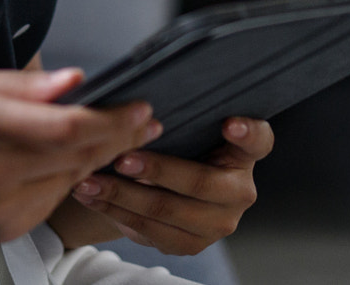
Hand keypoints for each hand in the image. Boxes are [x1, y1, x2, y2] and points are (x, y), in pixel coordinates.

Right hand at [0, 67, 156, 245]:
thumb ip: (23, 84)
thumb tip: (75, 80)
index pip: (64, 127)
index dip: (111, 119)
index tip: (139, 106)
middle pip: (78, 156)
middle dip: (119, 136)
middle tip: (146, 120)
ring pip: (72, 179)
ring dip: (100, 157)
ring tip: (120, 135)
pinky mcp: (6, 231)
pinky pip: (53, 199)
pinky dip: (69, 178)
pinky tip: (74, 159)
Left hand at [67, 116, 272, 255]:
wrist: (161, 188)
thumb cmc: (172, 146)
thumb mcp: (180, 129)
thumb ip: (173, 118)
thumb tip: (136, 105)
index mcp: (242, 154)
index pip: (258, 141)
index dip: (247, 132)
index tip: (228, 124)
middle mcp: (239, 190)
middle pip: (201, 182)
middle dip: (157, 169)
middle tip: (122, 158)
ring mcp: (218, 221)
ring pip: (168, 210)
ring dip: (123, 194)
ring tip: (91, 179)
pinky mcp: (192, 243)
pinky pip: (151, 231)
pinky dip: (116, 211)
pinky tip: (93, 196)